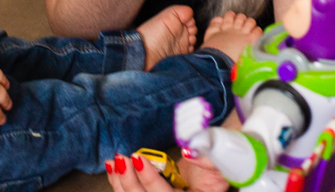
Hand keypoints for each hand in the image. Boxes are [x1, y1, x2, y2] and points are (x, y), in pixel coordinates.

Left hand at [105, 152, 226, 191]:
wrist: (217, 167)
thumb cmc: (221, 166)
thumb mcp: (221, 164)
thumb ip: (207, 158)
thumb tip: (188, 150)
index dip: (149, 179)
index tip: (139, 158)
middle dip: (130, 181)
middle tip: (124, 159)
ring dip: (120, 183)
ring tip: (115, 163)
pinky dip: (119, 182)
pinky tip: (113, 169)